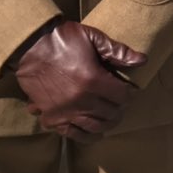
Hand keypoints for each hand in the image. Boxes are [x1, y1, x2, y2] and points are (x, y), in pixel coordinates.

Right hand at [14, 21, 146, 142]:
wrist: (29, 46)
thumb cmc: (63, 38)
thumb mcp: (92, 37)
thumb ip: (117, 51)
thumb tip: (142, 61)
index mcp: (93, 80)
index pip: (122, 96)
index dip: (129, 93)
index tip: (129, 90)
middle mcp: (81, 101)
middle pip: (110, 114)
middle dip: (119, 109)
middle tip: (120, 103)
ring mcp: (65, 112)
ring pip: (94, 127)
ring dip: (106, 123)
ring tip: (110, 117)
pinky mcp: (52, 117)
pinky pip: (72, 134)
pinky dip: (85, 135)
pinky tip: (93, 132)